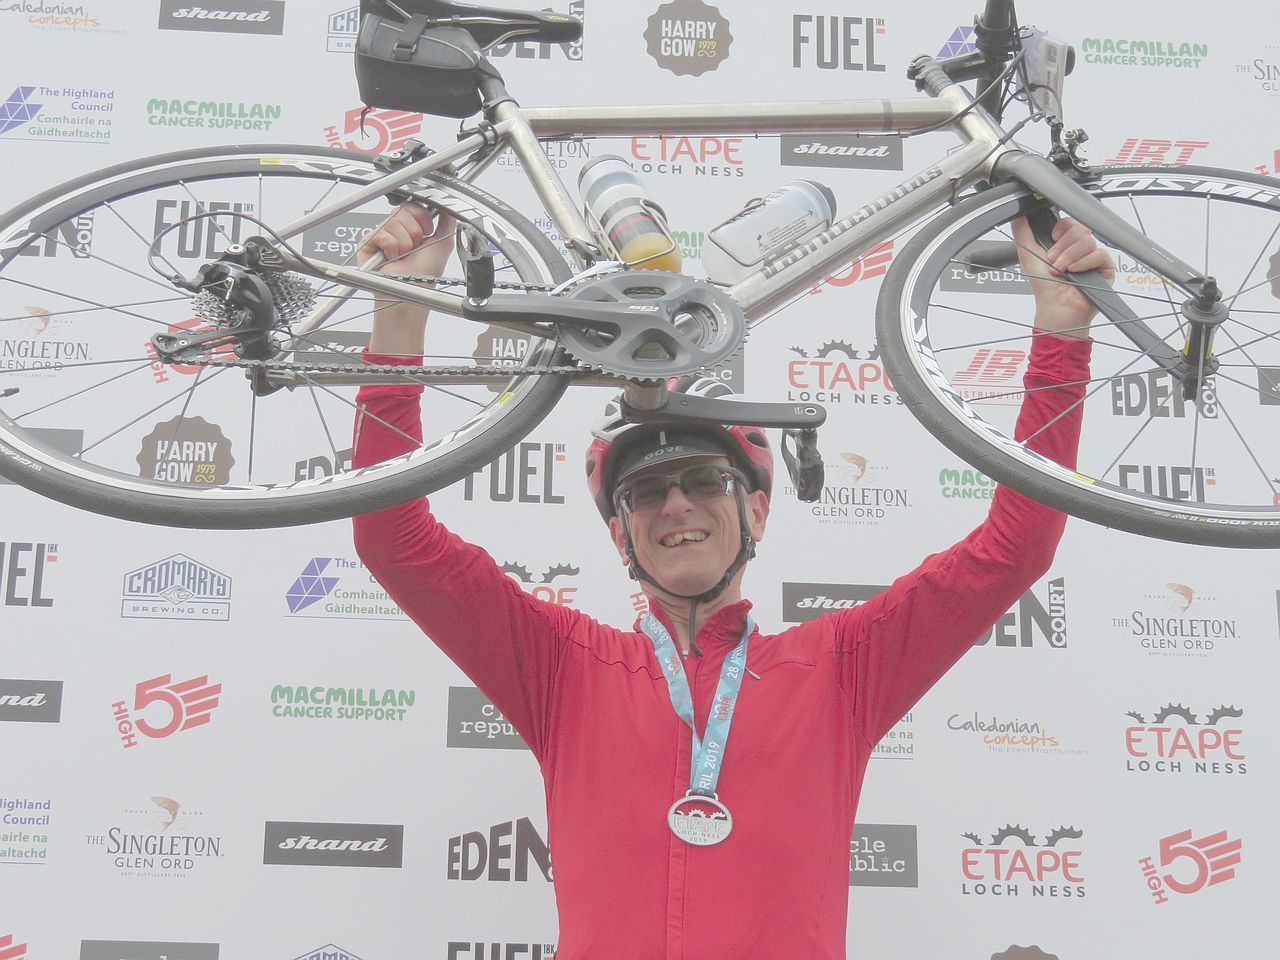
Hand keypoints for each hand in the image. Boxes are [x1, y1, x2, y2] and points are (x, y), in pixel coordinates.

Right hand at [360, 203, 456, 356]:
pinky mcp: (367, 242)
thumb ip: (447, 220)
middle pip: (402, 210)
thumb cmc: (425, 275)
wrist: (410, 292)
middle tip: (414, 249)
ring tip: (403, 256)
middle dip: (414, 232)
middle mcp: (396, 229)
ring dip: (403, 243)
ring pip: (392, 221)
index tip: (427, 233)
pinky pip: (379, 232)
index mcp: (412, 227)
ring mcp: (381, 235)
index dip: (422, 218)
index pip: (413, 205)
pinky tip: (391, 258)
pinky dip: (390, 247)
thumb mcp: (444, 243)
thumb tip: (448, 203)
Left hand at [1011, 216, 1113, 339]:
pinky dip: (1083, 263)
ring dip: (1069, 257)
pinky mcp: (1105, 267)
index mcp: (1064, 244)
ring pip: (1088, 240)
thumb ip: (1022, 233)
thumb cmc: (1044, 287)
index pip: (1069, 222)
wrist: (1056, 308)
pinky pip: (1099, 254)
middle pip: (1079, 229)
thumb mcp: (1028, 256)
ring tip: (1061, 271)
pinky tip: (1074, 272)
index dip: (1060, 229)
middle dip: (1062, 247)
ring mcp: (1093, 257)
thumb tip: (1017, 215)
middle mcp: (1079, 249)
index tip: (1052, 239)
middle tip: (1053, 262)